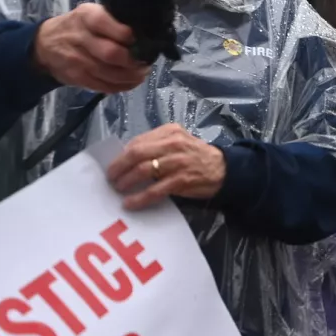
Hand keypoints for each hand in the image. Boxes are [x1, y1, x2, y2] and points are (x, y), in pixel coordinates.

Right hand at [33, 3, 151, 93]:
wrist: (45, 43)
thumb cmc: (78, 26)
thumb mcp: (91, 13)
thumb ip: (113, 20)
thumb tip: (143, 33)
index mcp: (86, 17)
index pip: (106, 24)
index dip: (127, 35)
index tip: (140, 40)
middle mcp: (80, 38)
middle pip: (111, 54)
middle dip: (133, 61)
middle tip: (145, 62)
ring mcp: (77, 60)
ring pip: (110, 74)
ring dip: (132, 76)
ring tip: (142, 73)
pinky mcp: (77, 78)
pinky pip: (104, 86)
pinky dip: (122, 86)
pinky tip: (131, 81)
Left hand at [106, 124, 226, 210]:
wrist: (225, 169)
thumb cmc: (197, 156)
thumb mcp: (178, 142)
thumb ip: (156, 145)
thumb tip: (127, 157)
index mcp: (170, 132)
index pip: (138, 141)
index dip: (121, 155)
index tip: (113, 165)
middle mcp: (173, 144)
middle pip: (136, 153)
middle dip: (119, 167)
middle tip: (110, 178)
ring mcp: (178, 162)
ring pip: (143, 170)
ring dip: (126, 182)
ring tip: (119, 189)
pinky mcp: (182, 180)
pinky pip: (155, 190)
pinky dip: (140, 198)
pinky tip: (131, 203)